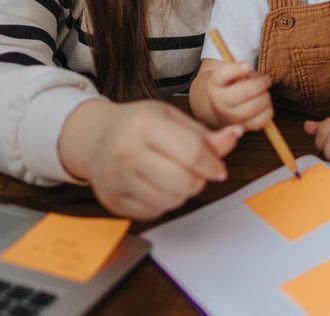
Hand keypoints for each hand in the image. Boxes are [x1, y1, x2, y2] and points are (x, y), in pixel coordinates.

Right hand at [62, 99, 242, 219]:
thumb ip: (203, 134)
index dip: (213, 164)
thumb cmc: (138, 126)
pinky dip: (162, 202)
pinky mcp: (113, 200)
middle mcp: (125, 150)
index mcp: (143, 123)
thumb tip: (234, 136)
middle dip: (197, 180)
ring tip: (171, 176)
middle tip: (192, 171)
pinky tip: (153, 185)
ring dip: (181, 192)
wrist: (96, 138)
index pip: (192, 152)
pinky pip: (155, 212)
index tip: (217, 168)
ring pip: (171, 201)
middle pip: (183, 182)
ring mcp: (116, 178)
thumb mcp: (171, 118)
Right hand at [205, 61, 273, 129]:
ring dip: (265, 97)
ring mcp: (231, 117)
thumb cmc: (230, 87)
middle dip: (260, 84)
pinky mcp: (242, 127)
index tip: (247, 65)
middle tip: (265, 80)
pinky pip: (260, 121)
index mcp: (215, 84)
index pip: (222, 74)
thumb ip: (242, 71)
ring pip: (253, 107)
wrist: (221, 109)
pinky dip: (267, 111)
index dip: (236, 69)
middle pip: (242, 92)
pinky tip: (265, 105)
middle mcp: (220, 102)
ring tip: (264, 93)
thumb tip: (256, 78)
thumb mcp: (230, 74)